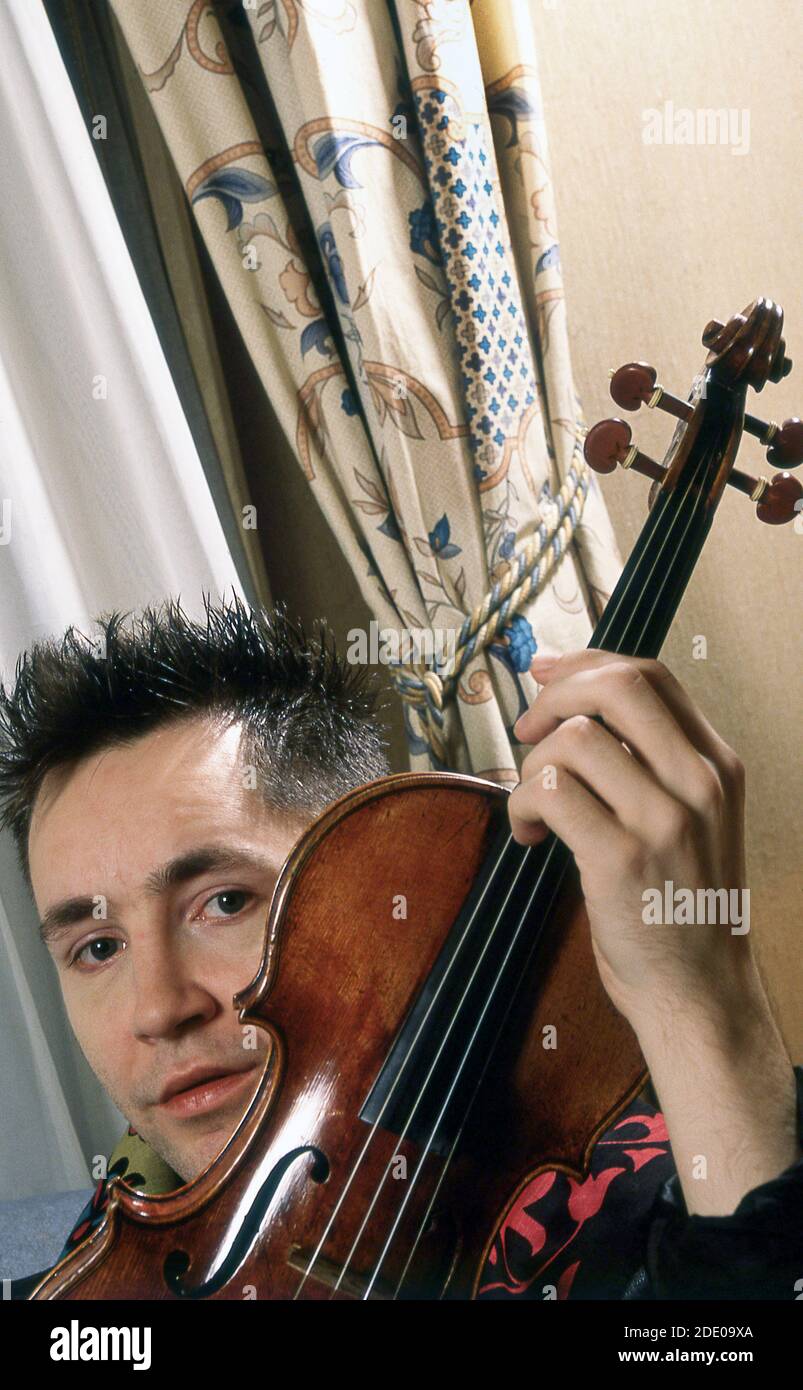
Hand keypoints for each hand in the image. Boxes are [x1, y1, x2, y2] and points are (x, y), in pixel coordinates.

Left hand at [508, 649, 749, 1024]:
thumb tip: (574, 699)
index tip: (546, 675)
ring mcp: (663, 821)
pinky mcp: (620, 859)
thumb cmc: (681, 905)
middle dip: (553, 697)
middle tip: (528, 731)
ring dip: (531, 769)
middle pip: (615, 687)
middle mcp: (698, 783)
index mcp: (716, 765)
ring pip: (572, 740)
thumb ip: (651, 762)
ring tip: (535, 808)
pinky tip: (531, 837)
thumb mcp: (692, 818)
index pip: (650, 676)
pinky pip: (549, 792)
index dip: (586, 663)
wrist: (699, 991)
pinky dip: (522, 808)